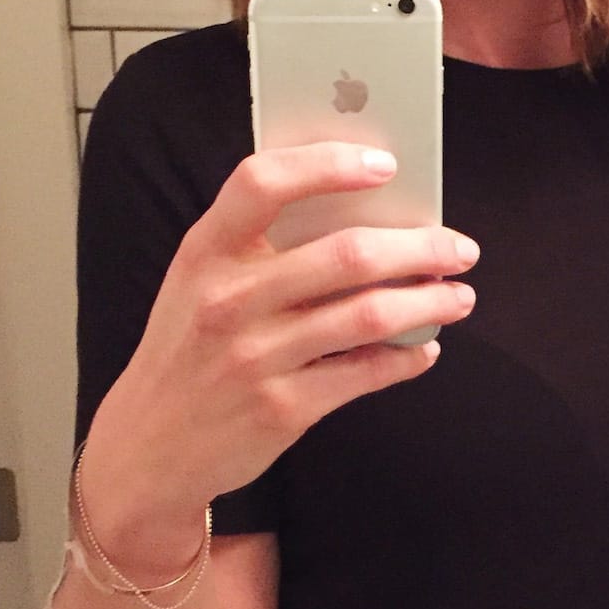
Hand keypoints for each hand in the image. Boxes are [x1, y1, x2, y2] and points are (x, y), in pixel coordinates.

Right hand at [103, 141, 478, 510]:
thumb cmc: (190, 348)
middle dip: (421, 248)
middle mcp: (228, 299)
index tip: (386, 164)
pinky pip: (366, 372)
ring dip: (430, 303)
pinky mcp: (283, 408)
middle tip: (460, 248)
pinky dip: (408, 358)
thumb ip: (260, 244)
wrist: (149, 443)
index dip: (329, 165)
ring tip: (458, 297)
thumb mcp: (199, 282)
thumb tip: (363, 211)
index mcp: (206, 252)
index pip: (263, 183)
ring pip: (370, 315)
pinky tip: (424, 348)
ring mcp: (256, 357)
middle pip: (346, 255)